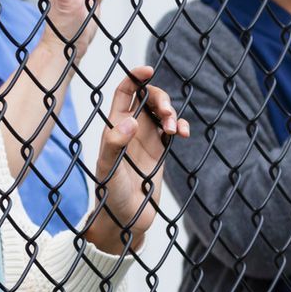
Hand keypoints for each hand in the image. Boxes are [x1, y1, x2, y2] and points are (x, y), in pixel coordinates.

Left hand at [84, 66, 187, 254]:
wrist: (125, 220)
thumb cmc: (110, 196)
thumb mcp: (108, 170)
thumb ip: (114, 145)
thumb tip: (131, 121)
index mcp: (114, 126)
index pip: (124, 92)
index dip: (135, 77)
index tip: (148, 70)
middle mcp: (130, 128)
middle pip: (148, 98)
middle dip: (161, 98)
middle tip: (168, 113)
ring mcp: (146, 139)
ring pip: (162, 112)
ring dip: (172, 113)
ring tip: (174, 129)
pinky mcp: (159, 151)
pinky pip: (172, 129)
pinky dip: (180, 126)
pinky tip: (182, 134)